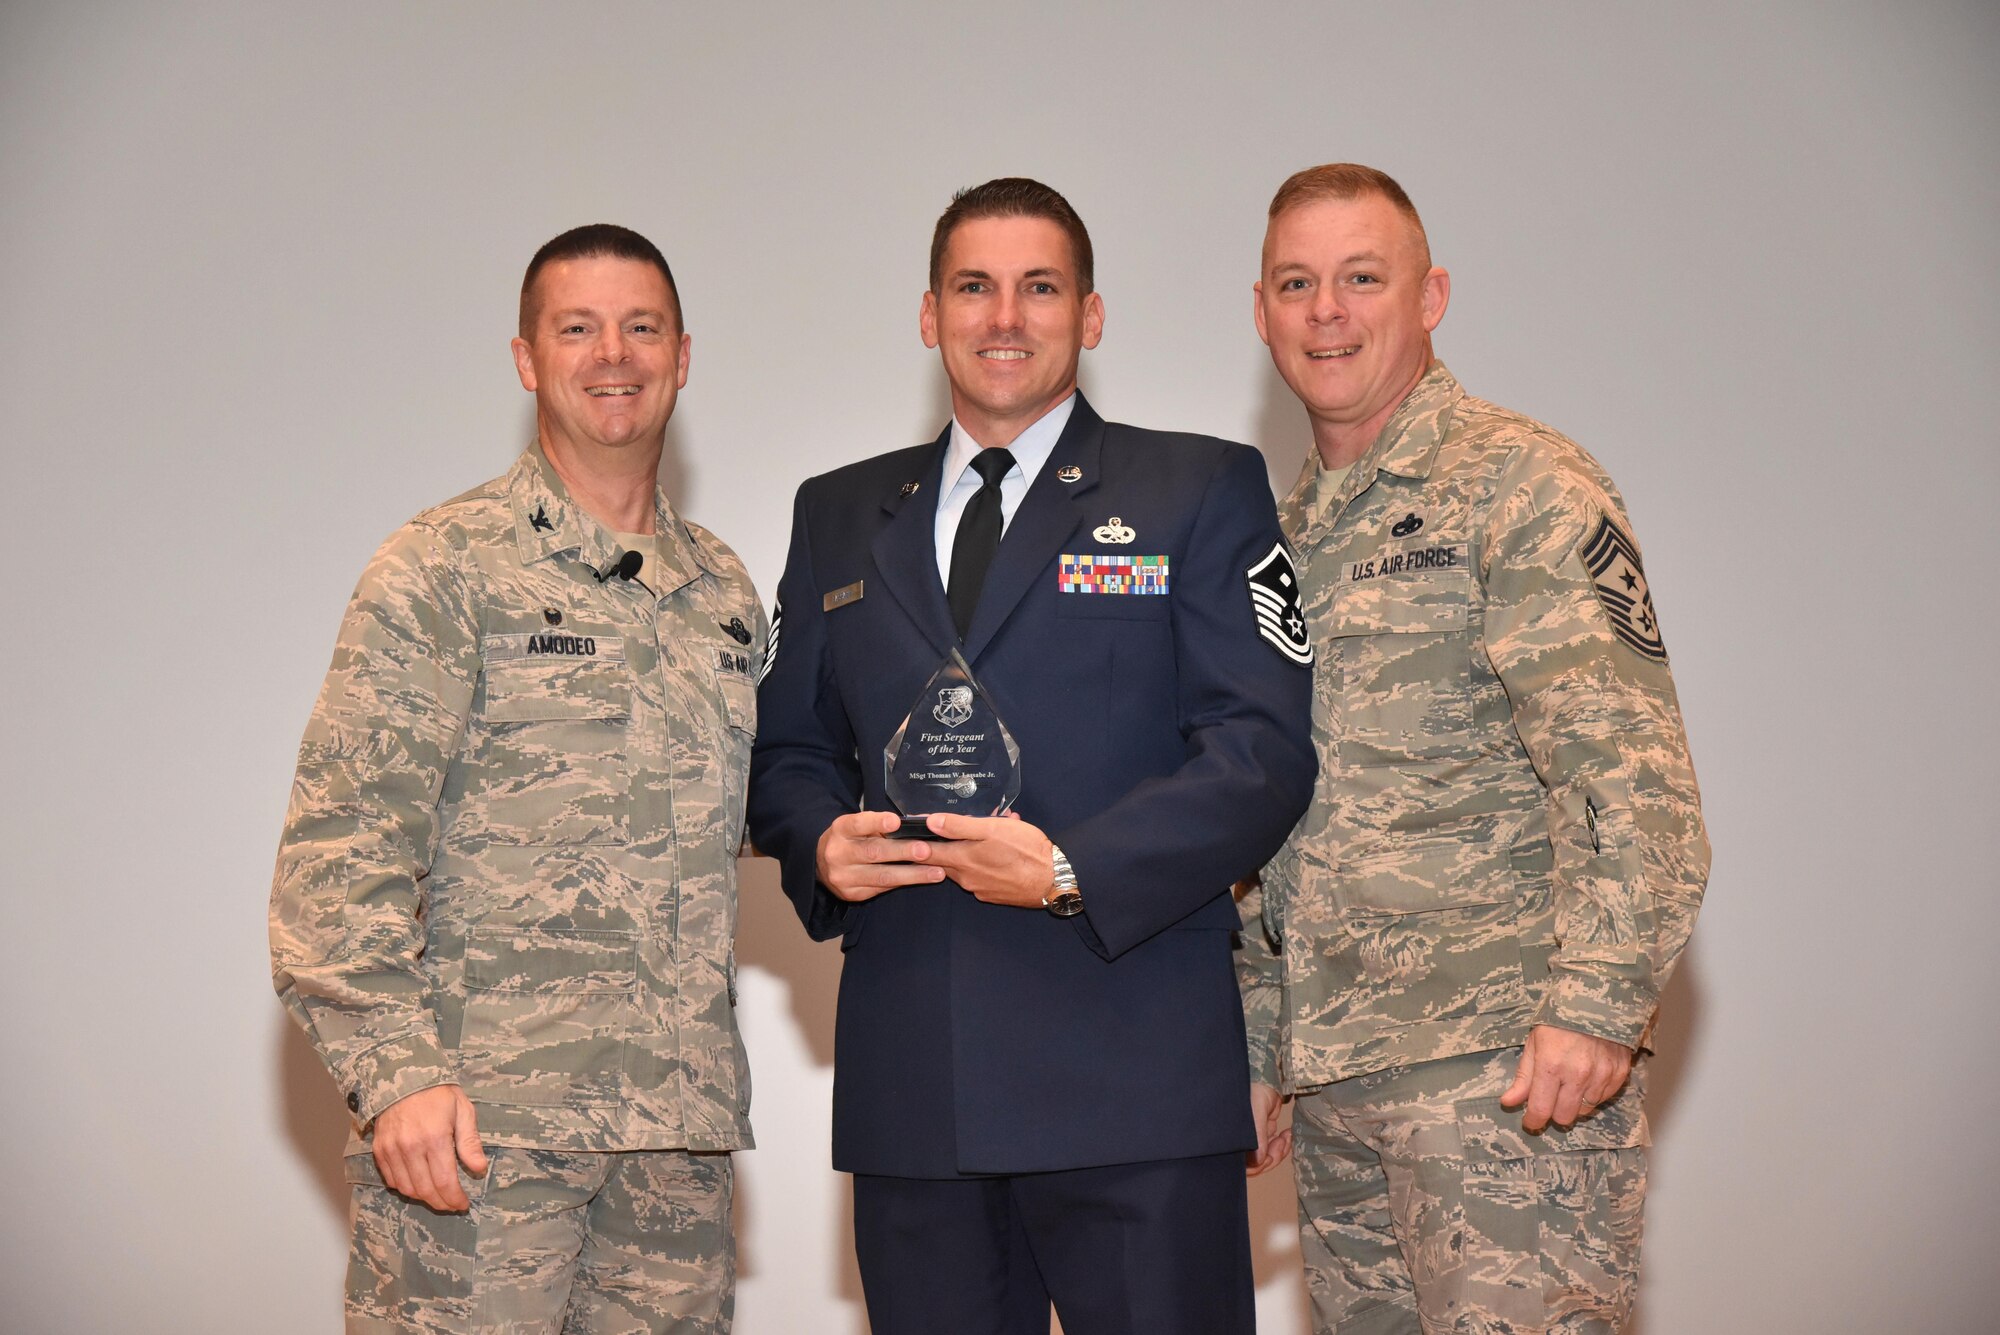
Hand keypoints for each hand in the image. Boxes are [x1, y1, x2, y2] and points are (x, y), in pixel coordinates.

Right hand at [371, 1084, 487, 1211]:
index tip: (463, 1204)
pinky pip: (391, 1180)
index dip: (455, 1199)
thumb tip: (479, 1169)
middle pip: (425, 1190)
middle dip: (441, 1203)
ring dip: (424, 1198)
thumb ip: (470, 1142)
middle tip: (452, 1204)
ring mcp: (392, 1150)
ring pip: (407, 1189)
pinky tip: (418, 1185)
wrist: (401, 1076)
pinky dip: (405, 1188)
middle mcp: (411, 1147)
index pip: (444, 1181)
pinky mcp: (379, 1150)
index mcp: (435, 1137)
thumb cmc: (438, 1093)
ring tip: (438, 1196)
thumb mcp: (463, 1110)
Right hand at [815, 811, 946, 901]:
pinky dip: (904, 883)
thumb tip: (914, 827)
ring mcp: (844, 877)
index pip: (858, 824)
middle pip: (874, 852)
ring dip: (912, 874)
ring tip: (936, 872)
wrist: (821, 865)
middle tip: (926, 850)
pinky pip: (882, 888)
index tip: (896, 822)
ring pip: (882, 876)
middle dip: (903, 852)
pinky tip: (922, 880)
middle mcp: (838, 854)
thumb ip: (878, 826)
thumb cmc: (850, 839)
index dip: (877, 822)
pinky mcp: (852, 894)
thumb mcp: (857, 826)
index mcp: (840, 830)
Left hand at [919, 812, 1054, 908]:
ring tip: (982, 834)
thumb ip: (959, 826)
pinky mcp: (992, 895)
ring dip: (967, 851)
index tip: (905, 832)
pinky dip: (982, 862)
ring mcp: (979, 889)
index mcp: (962, 859)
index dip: (915, 841)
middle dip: (943, 844)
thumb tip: (930, 822)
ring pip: (963, 867)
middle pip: (942, 860)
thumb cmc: (1025, 849)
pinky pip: (979, 876)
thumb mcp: (992, 829)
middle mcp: (965, 878)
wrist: (1054, 880)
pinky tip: (997, 852)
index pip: (926, 852)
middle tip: (947, 828)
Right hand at [1246, 1082, 1291, 1175]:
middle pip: (1255, 1165)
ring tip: (1285, 1137)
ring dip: (1278, 1151)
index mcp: (1231, 1139)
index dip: (1255, 1166)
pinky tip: (1287, 1134)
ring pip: (1266, 1158)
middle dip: (1270, 1158)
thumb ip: (1257, 1135)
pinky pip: (1273, 1148)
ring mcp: (1252, 1139)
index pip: (1240, 1164)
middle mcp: (1239, 1142)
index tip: (1268, 1157)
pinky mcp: (1263, 1133)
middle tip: (1279, 1144)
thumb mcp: (1255, 1112)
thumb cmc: (1252, 1089)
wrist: (1264, 1076)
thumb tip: (1259, 1160)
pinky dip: (1282, 1144)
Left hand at [1499, 1024, 1632, 1132]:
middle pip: (1565, 1117)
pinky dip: (1593, 1094)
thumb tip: (1508, 1102)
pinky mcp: (1619, 1074)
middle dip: (1554, 1113)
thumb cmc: (1559, 1020)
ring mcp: (1601, 1075)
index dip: (1533, 1121)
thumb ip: (1524, 1077)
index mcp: (1551, 1065)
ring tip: (1570, 1083)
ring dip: (1575, 1103)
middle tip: (1550, 1099)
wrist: (1597, 999)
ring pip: (1585, 1110)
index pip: (1541, 1110)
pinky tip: (1588, 1077)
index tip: (1530, 1121)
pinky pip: (1604, 1098)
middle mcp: (1578, 1074)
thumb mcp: (1534, 1043)